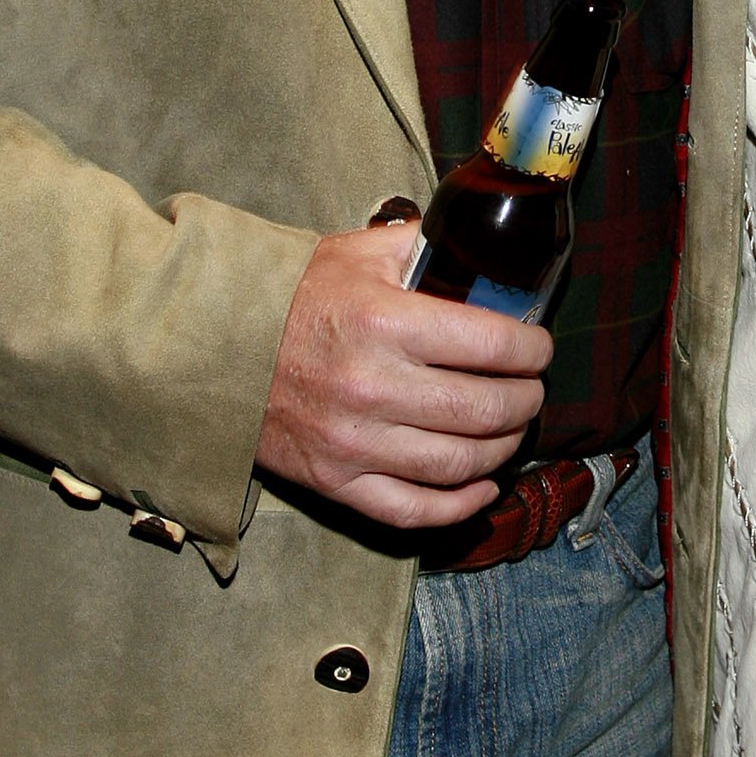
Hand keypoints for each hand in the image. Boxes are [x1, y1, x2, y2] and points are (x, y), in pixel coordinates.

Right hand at [256, 220, 551, 526]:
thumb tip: (481, 246)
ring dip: (502, 449)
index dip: (531, 349)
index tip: (538, 347)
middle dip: (525, 400)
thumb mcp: (358, 252)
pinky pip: (414, 510)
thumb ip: (423, 246)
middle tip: (531, 389)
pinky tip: (482, 485)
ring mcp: (354, 443)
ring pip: (459, 463)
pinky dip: (459, 504)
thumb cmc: (295, 295)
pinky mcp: (336, 482)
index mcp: (385, 322)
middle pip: (484, 409)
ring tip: (510, 429)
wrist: (217, 346)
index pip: (490, 345)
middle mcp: (373, 387)